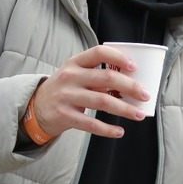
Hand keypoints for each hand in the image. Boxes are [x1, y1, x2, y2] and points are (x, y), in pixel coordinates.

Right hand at [30, 45, 150, 138]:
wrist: (36, 108)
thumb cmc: (66, 89)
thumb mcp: (76, 75)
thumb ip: (98, 75)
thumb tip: (133, 84)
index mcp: (75, 62)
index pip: (99, 52)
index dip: (118, 57)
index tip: (135, 67)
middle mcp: (70, 76)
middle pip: (107, 78)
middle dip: (131, 87)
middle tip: (146, 95)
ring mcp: (66, 96)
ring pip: (102, 101)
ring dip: (124, 109)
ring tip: (139, 115)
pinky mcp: (64, 115)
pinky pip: (91, 124)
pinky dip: (108, 129)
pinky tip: (120, 131)